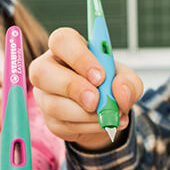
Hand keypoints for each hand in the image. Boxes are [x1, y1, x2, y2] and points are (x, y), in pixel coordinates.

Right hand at [30, 27, 143, 150]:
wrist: (106, 110)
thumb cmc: (110, 83)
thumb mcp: (126, 78)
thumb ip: (128, 82)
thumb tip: (120, 92)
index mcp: (67, 47)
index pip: (62, 41)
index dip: (79, 58)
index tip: (100, 76)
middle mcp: (48, 67)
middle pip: (42, 72)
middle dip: (73, 88)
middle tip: (97, 101)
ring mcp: (44, 95)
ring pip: (54, 105)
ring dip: (87, 115)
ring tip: (110, 114)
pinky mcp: (49, 119)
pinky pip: (63, 125)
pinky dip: (89, 127)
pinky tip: (103, 122)